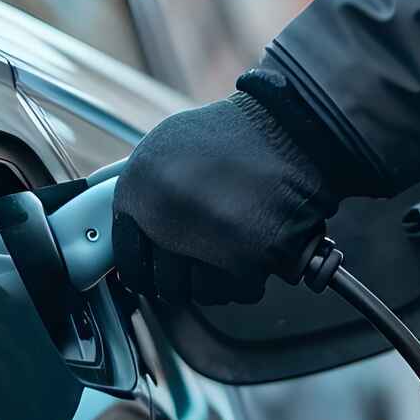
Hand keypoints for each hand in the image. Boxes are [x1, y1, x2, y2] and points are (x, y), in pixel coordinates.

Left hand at [113, 92, 339, 304]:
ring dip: (216, 279)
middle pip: (166, 284)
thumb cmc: (233, 135)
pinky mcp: (246, 262)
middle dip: (184, 276)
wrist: (291, 126)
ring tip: (231, 247)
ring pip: (202, 293)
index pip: (127, 259)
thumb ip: (144, 195)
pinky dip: (249, 279)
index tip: (152, 270)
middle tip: (202, 256)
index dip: (142, 269)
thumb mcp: (164, 150)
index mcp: (138, 192)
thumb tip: (135, 235)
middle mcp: (166, 222)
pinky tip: (254, 250)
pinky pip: (240, 292)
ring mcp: (204, 245)